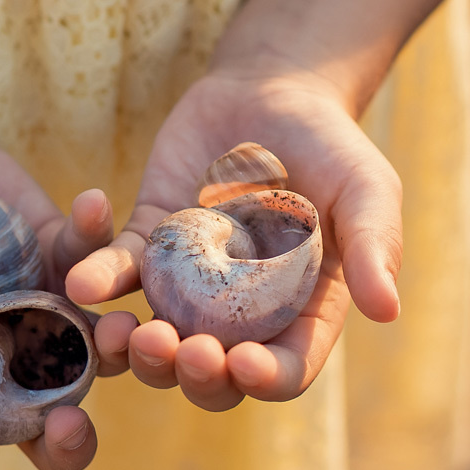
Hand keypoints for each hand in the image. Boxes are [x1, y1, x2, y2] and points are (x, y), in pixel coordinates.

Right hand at [0, 123, 122, 469]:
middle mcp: (4, 367)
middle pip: (48, 433)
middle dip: (70, 443)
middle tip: (71, 419)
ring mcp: (44, 317)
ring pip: (100, 355)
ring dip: (114, 349)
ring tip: (114, 327)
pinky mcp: (68, 259)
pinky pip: (101, 257)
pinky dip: (98, 233)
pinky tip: (89, 203)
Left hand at [66, 65, 402, 410]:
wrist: (272, 90)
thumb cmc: (332, 145)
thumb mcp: (367, 189)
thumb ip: (376, 246)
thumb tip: (388, 312)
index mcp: (301, 314)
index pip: (284, 371)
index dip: (263, 379)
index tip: (243, 364)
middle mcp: (241, 314)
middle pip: (211, 376)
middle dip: (193, 376)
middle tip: (181, 351)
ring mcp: (189, 284)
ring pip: (155, 340)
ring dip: (135, 350)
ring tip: (127, 335)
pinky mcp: (148, 242)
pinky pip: (118, 272)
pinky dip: (98, 281)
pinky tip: (80, 283)